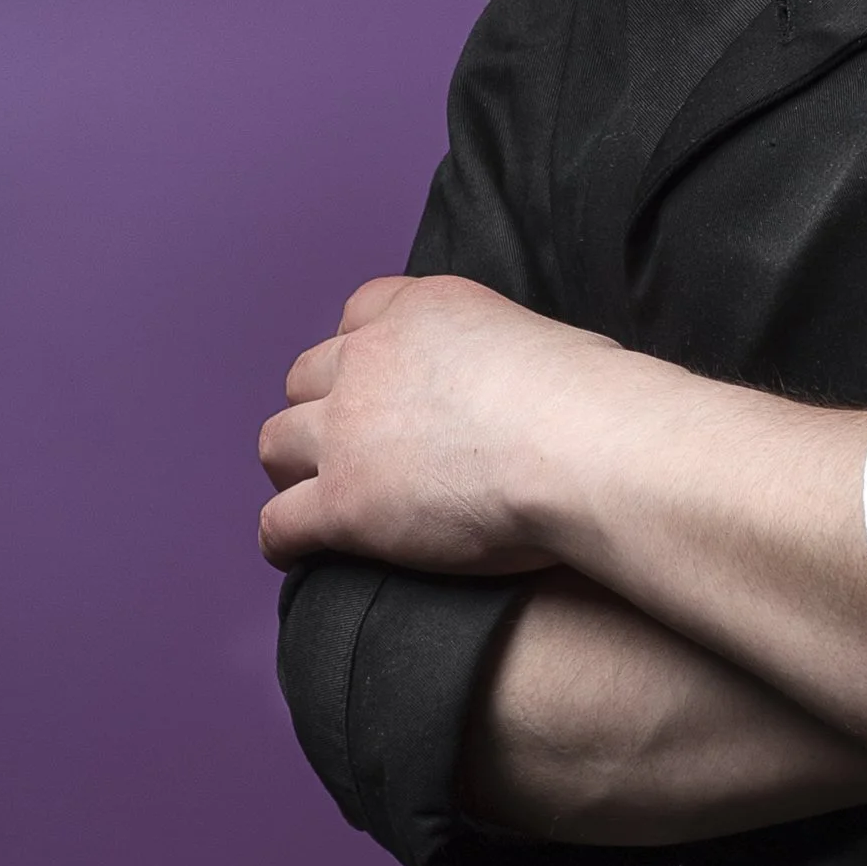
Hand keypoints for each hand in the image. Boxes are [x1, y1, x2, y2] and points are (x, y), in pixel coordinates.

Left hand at [257, 272, 626, 572]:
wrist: (581, 446)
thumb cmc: (590, 400)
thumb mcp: (541, 340)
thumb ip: (503, 354)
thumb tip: (521, 386)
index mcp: (423, 311)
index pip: (361, 311)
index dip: (361, 349)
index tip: (379, 379)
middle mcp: (371, 359)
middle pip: (306, 377)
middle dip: (321, 409)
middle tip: (352, 445)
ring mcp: (348, 430)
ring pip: (276, 443)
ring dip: (293, 467)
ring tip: (316, 495)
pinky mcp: (342, 502)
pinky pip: (280, 523)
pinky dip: (284, 540)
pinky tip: (302, 554)